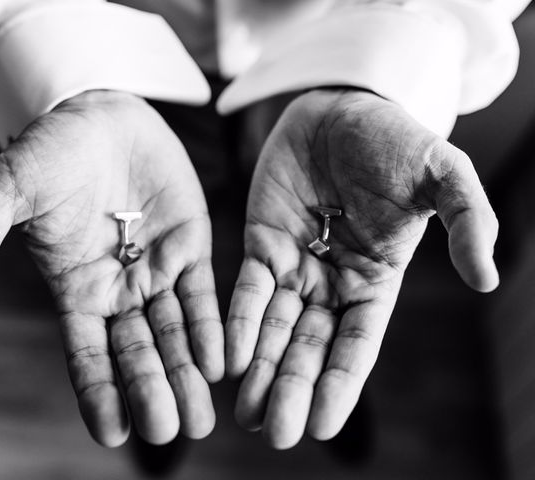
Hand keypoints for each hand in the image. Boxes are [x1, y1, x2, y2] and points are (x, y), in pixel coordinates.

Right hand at [0, 90, 223, 445]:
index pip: (86, 354)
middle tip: (169, 430)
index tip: (113, 433)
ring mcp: (156, 271)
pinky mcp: (190, 247)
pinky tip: (219, 362)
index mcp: (75, 289)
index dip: (99, 392)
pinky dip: (211, 328)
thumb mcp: (4, 192)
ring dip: (187, 375)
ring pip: (174, 334)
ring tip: (200, 419)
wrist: (101, 116)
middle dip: (152, 391)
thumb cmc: (49, 153)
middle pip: (137, 353)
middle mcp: (119, 290)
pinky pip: (201, 295)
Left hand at [226, 89, 498, 448]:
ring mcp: (295, 264)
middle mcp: (332, 281)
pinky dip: (238, 321)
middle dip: (292, 388)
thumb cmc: (394, 139)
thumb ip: (469, 221)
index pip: (357, 342)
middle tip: (273, 431)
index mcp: (376, 278)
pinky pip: (247, 289)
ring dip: (259, 369)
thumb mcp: (442, 173)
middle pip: (310, 346)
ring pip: (274, 328)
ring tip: (243, 414)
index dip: (340, 383)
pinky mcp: (261, 243)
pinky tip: (227, 356)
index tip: (321, 426)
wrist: (340, 106)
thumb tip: (488, 278)